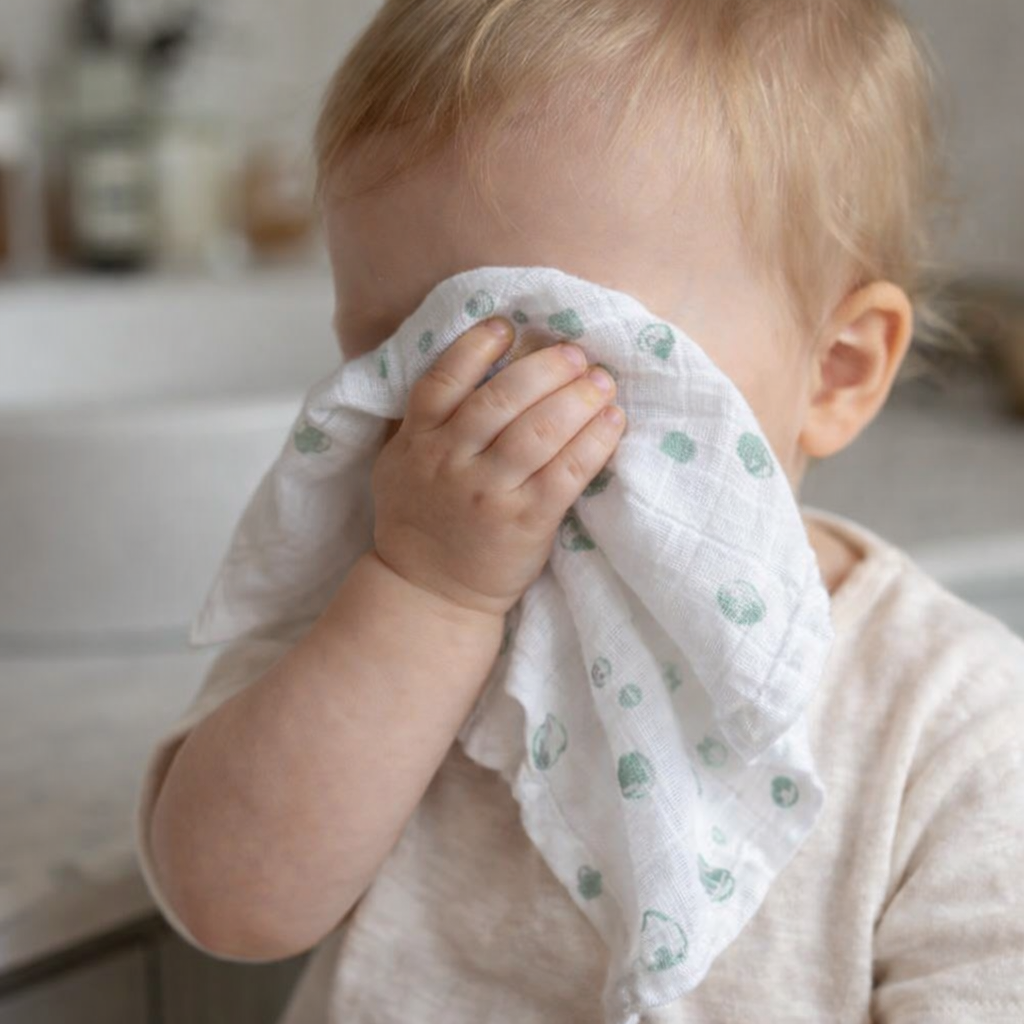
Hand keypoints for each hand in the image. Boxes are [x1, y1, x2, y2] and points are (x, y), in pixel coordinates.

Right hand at [370, 317, 625, 616]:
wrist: (429, 592)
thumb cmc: (421, 520)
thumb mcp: (400, 464)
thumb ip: (424, 421)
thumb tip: (471, 368)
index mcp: (417, 440)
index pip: (444, 380)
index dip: (476, 346)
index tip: (508, 326)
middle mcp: (450, 461)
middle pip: (502, 399)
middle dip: (547, 368)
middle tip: (576, 354)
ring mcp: (488, 492)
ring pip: (539, 431)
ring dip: (578, 398)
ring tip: (602, 381)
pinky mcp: (526, 522)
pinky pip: (567, 472)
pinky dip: (595, 442)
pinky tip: (613, 422)